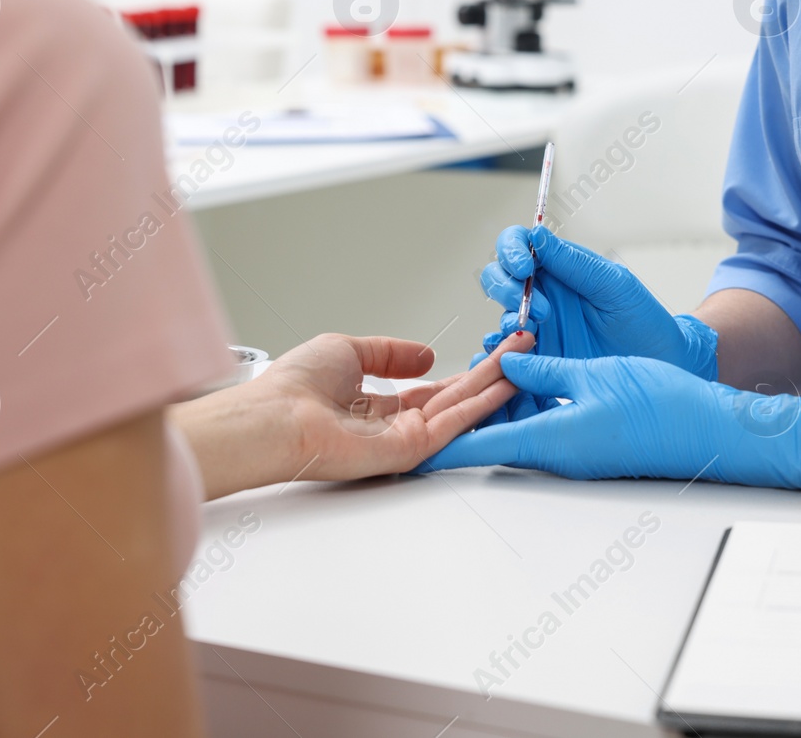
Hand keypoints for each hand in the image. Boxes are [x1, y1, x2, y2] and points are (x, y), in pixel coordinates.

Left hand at [172, 331, 532, 498]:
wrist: (274, 419)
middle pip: (453, 397)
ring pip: (460, 409)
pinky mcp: (409, 451)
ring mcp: (402, 440)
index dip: (462, 371)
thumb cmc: (293, 388)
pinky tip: (506, 384)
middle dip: (490, 373)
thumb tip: (426, 354)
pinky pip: (453, 425)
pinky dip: (482, 405)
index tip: (489, 353)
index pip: (429, 391)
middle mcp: (391, 425)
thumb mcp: (347, 350)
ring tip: (526, 360)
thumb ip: (389, 352)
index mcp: (373, 406)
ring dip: (495, 385)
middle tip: (522, 350)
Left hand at [422, 353, 800, 490]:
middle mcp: (554, 454)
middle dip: (456, 422)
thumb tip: (508, 361)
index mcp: (548, 439)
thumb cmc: (664, 408)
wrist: (711, 432)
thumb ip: (545, 367)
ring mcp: (572, 455)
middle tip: (421, 407)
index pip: (474, 448)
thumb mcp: (595, 374)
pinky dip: (521, 411)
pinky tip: (515, 387)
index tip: (399, 449)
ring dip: (491, 412)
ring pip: (514, 432)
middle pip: (488, 441)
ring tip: (461, 384)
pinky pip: (541, 429)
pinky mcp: (588, 448)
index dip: (433, 447)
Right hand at [478, 225, 717, 378]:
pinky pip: (505, 352)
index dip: (511, 251)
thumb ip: (575, 264)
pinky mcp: (536, 359)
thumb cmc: (644, 320)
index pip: (519, 245)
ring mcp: (537, 327)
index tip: (525, 267)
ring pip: (501, 314)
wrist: (661, 365)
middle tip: (540, 309)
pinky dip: (498, 352)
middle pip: (499, 278)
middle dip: (506, 287)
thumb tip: (537, 236)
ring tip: (533, 334)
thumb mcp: (614, 286)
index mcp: (560, 268)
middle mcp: (543, 294)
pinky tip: (509, 356)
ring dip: (508, 320)